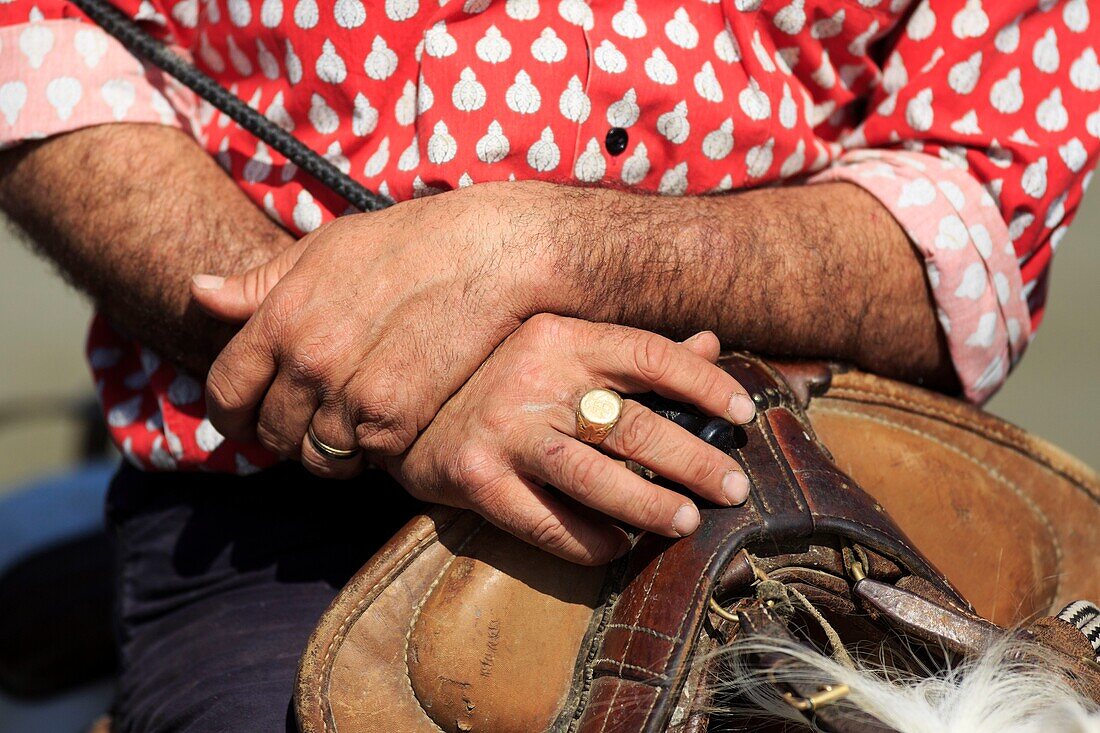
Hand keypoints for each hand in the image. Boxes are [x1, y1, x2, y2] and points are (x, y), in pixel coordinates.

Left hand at [192, 183, 559, 475]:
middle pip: (272, 434)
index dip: (229, 416)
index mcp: (281, 318)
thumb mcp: (323, 249)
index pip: (226, 391)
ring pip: (317, 457)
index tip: (244, 422)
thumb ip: (258, 282)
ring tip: (353, 424)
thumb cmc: (409, 243)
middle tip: (312, 422)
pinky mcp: (397, 422)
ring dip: (330, 449)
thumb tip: (198, 292)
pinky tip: (392, 422)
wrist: (488, 254)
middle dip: (285, 433)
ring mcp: (352, 396)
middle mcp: (309, 362)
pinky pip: (365, 460)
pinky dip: (374, 451)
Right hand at [386, 314, 756, 564]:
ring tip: (688, 521)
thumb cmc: (504, 378)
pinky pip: (546, 522)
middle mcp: (532, 378)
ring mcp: (503, 431)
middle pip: (631, 424)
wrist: (409, 410)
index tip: (744, 413)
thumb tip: (712, 344)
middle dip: (693, 459)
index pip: (649, 355)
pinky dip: (589, 540)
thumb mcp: (563, 349)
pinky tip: (619, 546)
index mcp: (561, 336)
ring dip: (649, 504)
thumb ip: (635, 352)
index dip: (704, 384)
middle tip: (734, 486)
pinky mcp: (476, 480)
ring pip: (593, 476)